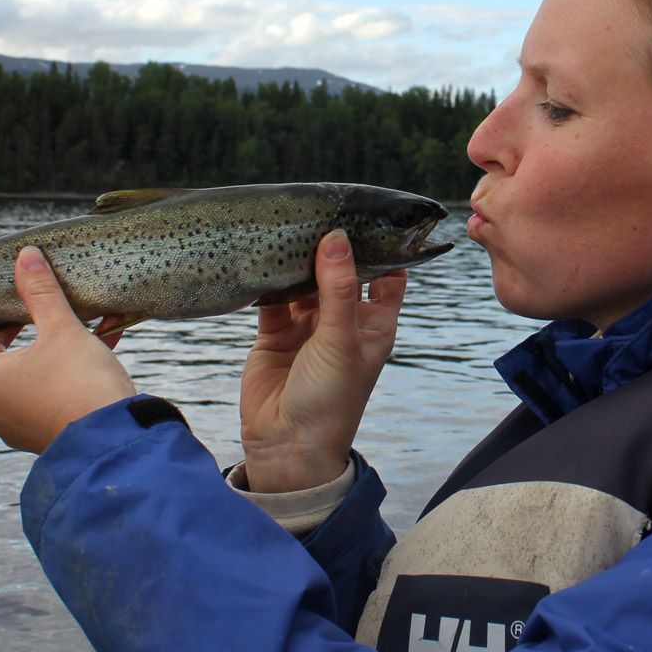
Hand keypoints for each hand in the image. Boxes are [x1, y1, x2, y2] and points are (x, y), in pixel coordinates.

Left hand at [0, 246, 135, 452]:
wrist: (114, 442)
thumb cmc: (80, 385)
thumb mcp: (61, 329)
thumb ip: (40, 292)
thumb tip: (26, 256)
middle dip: (4, 327)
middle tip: (26, 303)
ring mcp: (9, 423)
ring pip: (12, 374)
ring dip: (32, 347)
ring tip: (60, 322)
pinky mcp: (36, 431)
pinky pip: (36, 392)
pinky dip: (52, 369)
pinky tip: (90, 346)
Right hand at [240, 229, 406, 491]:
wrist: (286, 445)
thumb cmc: (330, 400)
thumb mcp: (340, 341)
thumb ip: (337, 289)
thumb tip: (335, 238)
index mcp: (374, 324)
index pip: (387, 275)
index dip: (382, 247)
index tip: (371, 213)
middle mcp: (343, 321)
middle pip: (342, 272)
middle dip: (333, 246)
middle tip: (322, 205)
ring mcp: (308, 326)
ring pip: (305, 280)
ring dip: (299, 258)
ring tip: (290, 222)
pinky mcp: (276, 332)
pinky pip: (274, 296)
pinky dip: (270, 278)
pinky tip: (264, 253)